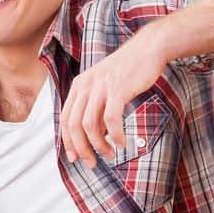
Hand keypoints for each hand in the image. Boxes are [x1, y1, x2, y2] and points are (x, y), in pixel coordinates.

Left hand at [60, 30, 168, 167]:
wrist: (148, 49)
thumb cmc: (128, 71)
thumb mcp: (105, 88)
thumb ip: (97, 110)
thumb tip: (96, 136)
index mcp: (79, 86)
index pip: (65, 119)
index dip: (68, 142)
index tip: (75, 158)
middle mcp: (86, 86)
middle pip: (74, 125)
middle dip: (81, 149)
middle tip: (92, 163)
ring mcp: (101, 87)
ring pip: (90, 125)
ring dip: (99, 145)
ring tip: (110, 155)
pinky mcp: (117, 89)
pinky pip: (111, 120)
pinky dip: (115, 136)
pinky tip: (122, 143)